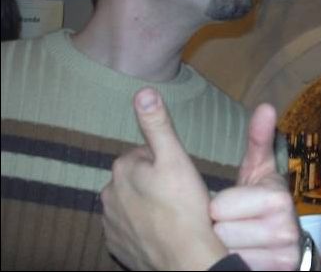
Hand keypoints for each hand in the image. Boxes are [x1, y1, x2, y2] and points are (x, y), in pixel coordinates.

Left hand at [101, 88, 226, 270]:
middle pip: (136, 178)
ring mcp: (111, 223)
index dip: (166, 161)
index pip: (143, 153)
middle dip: (154, 182)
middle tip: (180, 193)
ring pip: (133, 202)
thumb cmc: (185, 207)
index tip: (180, 175)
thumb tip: (143, 91)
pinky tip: (163, 230)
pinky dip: (144, 227)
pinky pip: (130, 227)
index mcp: (122, 169)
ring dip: (149, 204)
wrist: (186, 260)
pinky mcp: (118, 246)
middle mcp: (109, 195)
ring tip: (174, 212)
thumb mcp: (175, 157)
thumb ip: (157, 124)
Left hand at [210, 103, 299, 269]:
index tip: (230, 208)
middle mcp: (286, 232)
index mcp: (278, 199)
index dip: (217, 208)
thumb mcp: (259, 171)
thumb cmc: (260, 203)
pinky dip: (229, 266)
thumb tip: (266, 106)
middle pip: (219, 232)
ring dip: (222, 250)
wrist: (279, 243)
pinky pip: (230, 269)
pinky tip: (239, 259)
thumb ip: (259, 140)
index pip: (219, 207)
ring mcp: (283, 258)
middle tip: (231, 226)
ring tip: (235, 243)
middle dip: (218, 230)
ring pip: (222, 254)